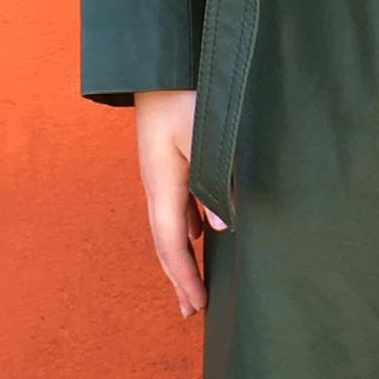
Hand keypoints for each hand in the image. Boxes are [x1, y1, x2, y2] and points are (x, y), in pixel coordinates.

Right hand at [135, 88, 222, 317]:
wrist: (158, 66)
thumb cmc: (183, 96)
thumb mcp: (205, 137)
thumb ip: (216, 182)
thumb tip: (222, 228)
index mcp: (162, 185)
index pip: (171, 245)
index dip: (185, 278)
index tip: (197, 307)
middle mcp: (156, 186)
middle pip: (166, 243)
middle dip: (179, 278)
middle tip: (191, 312)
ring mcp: (161, 175)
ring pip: (171, 226)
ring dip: (183, 257)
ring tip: (194, 283)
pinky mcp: (169, 162)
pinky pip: (177, 206)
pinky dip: (188, 229)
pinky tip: (202, 233)